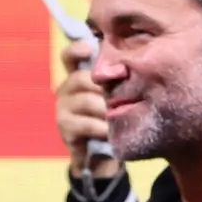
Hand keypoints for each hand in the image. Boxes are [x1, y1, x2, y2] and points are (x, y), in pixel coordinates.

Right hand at [56, 40, 119, 175]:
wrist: (104, 153)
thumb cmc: (114, 116)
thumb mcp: (119, 93)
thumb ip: (121, 77)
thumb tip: (138, 59)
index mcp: (79, 75)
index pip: (70, 56)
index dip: (76, 50)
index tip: (89, 49)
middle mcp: (67, 88)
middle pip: (81, 78)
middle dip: (103, 88)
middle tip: (120, 97)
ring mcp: (63, 108)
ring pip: (87, 101)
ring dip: (106, 110)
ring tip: (117, 117)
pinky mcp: (65, 127)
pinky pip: (86, 123)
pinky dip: (102, 128)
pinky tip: (110, 132)